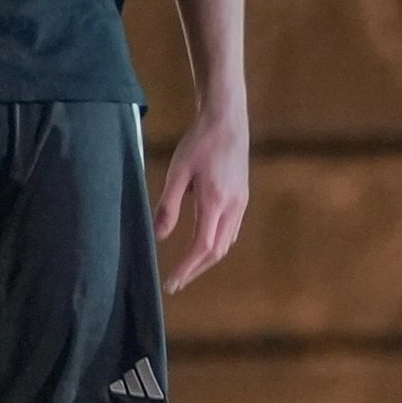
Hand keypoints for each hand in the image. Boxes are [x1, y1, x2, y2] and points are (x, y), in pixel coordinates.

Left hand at [155, 102, 248, 291]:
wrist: (228, 119)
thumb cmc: (200, 141)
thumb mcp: (178, 171)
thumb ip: (168, 205)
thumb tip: (159, 236)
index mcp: (215, 201)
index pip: (201, 247)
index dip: (186, 268)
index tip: (170, 283)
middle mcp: (233, 207)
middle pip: (216, 252)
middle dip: (195, 270)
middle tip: (175, 283)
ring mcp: (241, 203)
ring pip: (226, 244)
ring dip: (206, 260)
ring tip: (186, 269)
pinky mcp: (242, 198)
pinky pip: (230, 231)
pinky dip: (215, 245)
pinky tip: (202, 246)